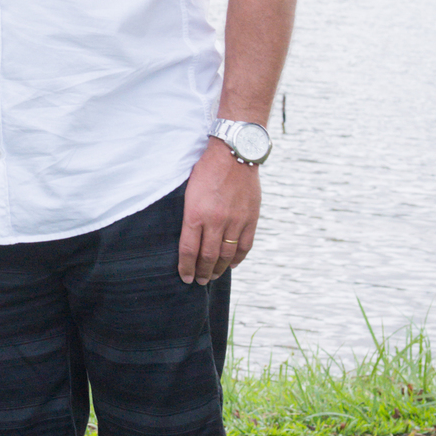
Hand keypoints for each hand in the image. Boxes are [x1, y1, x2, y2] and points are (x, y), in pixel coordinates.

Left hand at [177, 139, 260, 285]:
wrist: (234, 153)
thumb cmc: (206, 169)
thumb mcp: (189, 191)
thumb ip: (190, 215)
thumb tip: (188, 239)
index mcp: (195, 214)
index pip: (188, 250)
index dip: (186, 268)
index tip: (185, 278)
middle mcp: (215, 220)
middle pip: (208, 256)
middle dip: (202, 273)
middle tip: (199, 281)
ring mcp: (235, 220)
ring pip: (227, 254)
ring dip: (219, 269)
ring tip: (213, 276)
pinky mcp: (251, 218)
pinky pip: (245, 245)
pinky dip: (238, 258)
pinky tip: (232, 264)